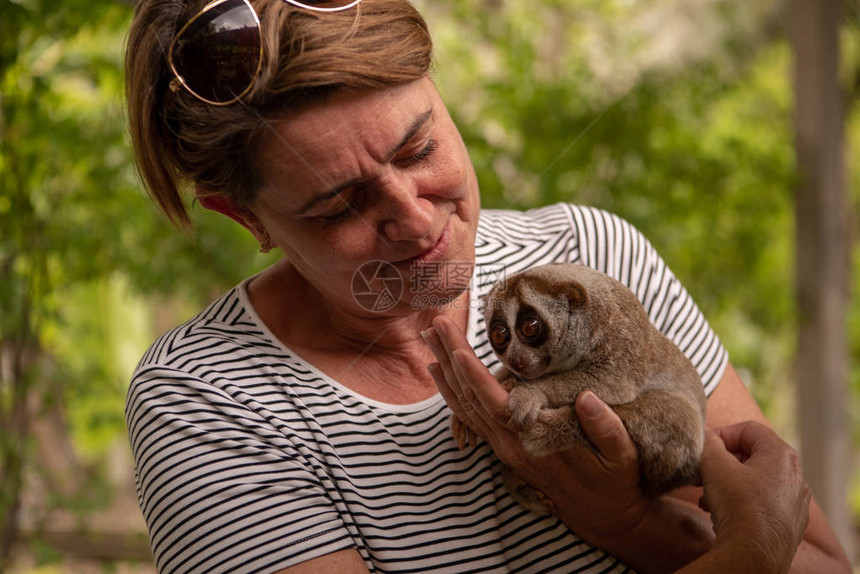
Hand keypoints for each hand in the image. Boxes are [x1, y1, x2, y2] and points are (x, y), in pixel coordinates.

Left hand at [422, 316, 648, 543]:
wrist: (604, 515)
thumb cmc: (615, 480)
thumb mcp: (622, 454)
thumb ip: (606, 427)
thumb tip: (587, 399)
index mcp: (538, 441)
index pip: (497, 404)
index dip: (475, 377)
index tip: (457, 349)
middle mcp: (512, 446)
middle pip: (471, 399)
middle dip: (451, 360)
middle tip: (435, 324)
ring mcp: (504, 448)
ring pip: (464, 407)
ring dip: (446, 372)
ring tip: (431, 337)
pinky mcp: (503, 447)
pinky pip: (469, 416)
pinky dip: (452, 391)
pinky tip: (441, 372)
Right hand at [694, 422, 810, 572]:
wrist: (753, 553)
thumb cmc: (737, 504)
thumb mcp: (714, 465)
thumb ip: (709, 443)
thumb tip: (707, 435)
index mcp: (781, 454)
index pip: (748, 429)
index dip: (721, 434)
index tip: (705, 448)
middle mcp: (795, 475)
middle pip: (753, 455)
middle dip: (723, 461)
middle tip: (702, 471)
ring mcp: (796, 502)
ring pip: (756, 481)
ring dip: (729, 483)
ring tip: (708, 495)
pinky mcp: (791, 524)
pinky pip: (763, 503)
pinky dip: (742, 502)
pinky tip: (722, 512)